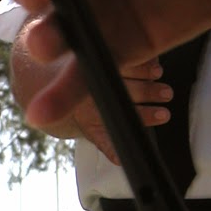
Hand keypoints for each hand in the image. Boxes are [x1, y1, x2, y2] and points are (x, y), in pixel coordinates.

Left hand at [24, 56, 171, 160]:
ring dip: (144, 72)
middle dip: (149, 92)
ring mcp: (88, 67)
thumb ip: (106, 142)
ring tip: (159, 76)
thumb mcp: (89, 128)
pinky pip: (116, 49)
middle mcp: (86, 90)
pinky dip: (134, 55)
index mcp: (89, 112)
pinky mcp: (88, 50)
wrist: (43, 79)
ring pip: (121, 66)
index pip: (120, 115)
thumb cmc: (78, 108)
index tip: (164, 115)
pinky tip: (151, 61)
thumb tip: (122, 162)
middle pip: (124, 89)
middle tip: (166, 95)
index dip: (145, 116)